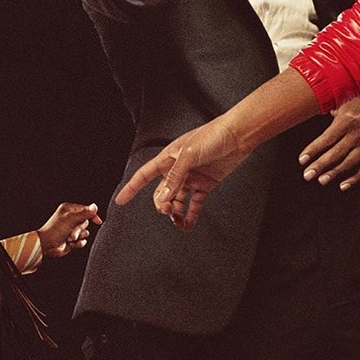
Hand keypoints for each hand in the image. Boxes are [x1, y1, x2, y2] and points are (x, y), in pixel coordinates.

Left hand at [36, 200, 100, 256]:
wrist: (46, 246)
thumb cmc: (55, 230)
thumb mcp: (70, 219)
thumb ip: (84, 213)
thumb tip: (95, 206)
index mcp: (69, 210)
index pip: (86, 210)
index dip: (92, 215)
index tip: (98, 221)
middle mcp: (71, 219)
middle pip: (86, 222)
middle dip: (79, 229)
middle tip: (71, 233)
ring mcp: (71, 230)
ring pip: (85, 233)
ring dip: (78, 237)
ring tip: (69, 239)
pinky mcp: (72, 240)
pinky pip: (83, 241)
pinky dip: (78, 243)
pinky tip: (71, 244)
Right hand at [116, 115, 250, 228]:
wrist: (239, 134)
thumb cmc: (212, 137)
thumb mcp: (189, 155)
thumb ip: (175, 177)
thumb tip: (162, 198)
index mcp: (168, 158)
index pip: (145, 175)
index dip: (132, 187)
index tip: (120, 201)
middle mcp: (178, 169)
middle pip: (161, 193)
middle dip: (161, 204)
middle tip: (167, 211)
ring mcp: (192, 177)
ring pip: (177, 200)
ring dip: (175, 212)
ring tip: (178, 221)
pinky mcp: (206, 184)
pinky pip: (195, 204)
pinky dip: (191, 215)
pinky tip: (188, 224)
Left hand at [298, 92, 359, 188]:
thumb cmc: (355, 103)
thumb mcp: (340, 100)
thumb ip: (327, 108)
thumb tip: (310, 110)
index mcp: (346, 121)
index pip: (328, 138)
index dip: (314, 150)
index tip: (302, 159)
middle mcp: (356, 134)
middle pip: (337, 153)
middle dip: (321, 165)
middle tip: (308, 175)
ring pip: (350, 162)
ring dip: (335, 173)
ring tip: (322, 180)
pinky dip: (355, 178)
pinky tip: (343, 185)